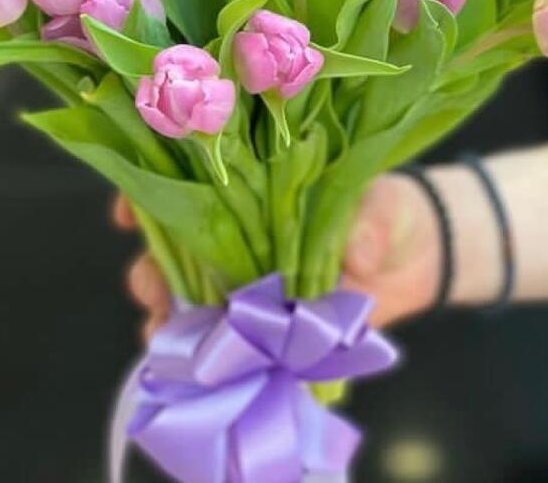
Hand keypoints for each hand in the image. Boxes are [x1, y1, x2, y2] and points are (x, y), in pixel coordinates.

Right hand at [114, 173, 443, 333]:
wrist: (419, 255)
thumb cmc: (390, 208)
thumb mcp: (381, 203)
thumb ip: (366, 222)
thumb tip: (356, 256)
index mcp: (255, 184)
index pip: (187, 179)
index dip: (151, 191)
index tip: (128, 213)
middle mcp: (240, 229)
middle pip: (175, 242)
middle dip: (150, 262)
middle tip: (149, 283)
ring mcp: (248, 277)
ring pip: (185, 292)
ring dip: (165, 312)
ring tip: (164, 331)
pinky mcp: (265, 322)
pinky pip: (222, 339)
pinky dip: (201, 355)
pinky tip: (191, 368)